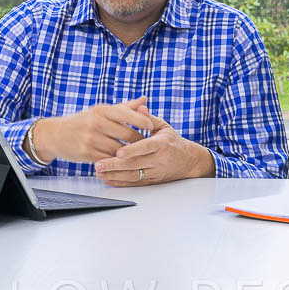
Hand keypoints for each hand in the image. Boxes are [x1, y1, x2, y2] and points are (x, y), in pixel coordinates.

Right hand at [30, 97, 154, 163]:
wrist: (55, 134)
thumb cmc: (83, 121)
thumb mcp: (101, 111)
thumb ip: (124, 107)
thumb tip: (144, 101)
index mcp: (101, 110)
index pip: (127, 114)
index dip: (142, 120)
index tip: (152, 126)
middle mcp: (96, 123)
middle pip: (127, 134)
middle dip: (139, 141)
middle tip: (148, 145)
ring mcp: (91, 139)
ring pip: (119, 150)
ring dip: (130, 154)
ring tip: (138, 154)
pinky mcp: (87, 154)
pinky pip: (109, 160)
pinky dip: (117, 162)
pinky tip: (123, 162)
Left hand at [94, 112, 214, 185]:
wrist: (189, 161)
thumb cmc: (174, 142)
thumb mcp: (164, 127)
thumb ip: (149, 118)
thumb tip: (139, 106)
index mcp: (163, 144)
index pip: (146, 147)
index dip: (132, 150)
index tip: (118, 152)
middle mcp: (159, 159)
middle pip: (135, 164)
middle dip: (115, 165)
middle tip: (98, 164)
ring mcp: (156, 172)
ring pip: (133, 176)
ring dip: (114, 175)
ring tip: (99, 172)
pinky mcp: (152, 181)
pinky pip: (134, 183)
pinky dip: (120, 182)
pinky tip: (107, 179)